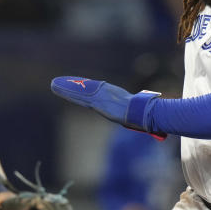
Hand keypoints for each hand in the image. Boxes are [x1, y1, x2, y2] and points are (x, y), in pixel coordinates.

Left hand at [51, 76, 165, 139]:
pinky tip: (57, 87)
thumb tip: (157, 127)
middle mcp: (106, 95)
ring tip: (53, 84)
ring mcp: (101, 97)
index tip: (79, 87)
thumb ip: (143, 118)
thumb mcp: (142, 117)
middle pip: (86, 90)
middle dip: (73, 86)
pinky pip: (80, 94)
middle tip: (58, 83)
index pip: (97, 93)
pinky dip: (68, 90)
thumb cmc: (146, 116)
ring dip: (66, 88)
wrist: (144, 113)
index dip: (86, 90)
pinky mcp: (96, 101)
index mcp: (114, 99)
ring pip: (81, 91)